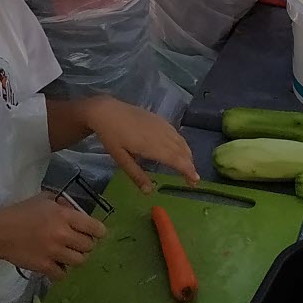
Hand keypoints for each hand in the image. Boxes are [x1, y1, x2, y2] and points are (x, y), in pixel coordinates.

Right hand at [0, 193, 105, 280]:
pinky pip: (63, 274)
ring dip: (75, 257)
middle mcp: (63, 235)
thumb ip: (63, 204)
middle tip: (77, 242)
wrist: (0, 232)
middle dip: (85, 244)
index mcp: (65, 216)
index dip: (98, 231)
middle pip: (89, 246)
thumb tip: (75, 211)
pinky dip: (61, 271)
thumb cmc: (22, 212)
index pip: (95, 227)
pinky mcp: (45, 267)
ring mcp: (54, 253)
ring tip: (67, 254)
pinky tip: (55, 264)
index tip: (96, 233)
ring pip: (80, 261)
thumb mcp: (45, 199)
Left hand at [80, 96, 199, 191]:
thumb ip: (136, 175)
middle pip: (182, 151)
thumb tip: (149, 192)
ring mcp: (161, 125)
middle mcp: (161, 135)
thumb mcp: (121, 159)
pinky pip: (176, 133)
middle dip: (190, 165)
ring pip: (181, 141)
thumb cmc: (111, 137)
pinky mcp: (158, 119)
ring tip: (188, 166)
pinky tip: (179, 148)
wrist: (106, 111)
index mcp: (153, 146)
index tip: (195, 182)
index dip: (188, 170)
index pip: (177, 160)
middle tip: (192, 179)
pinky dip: (182, 143)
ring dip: (187, 154)